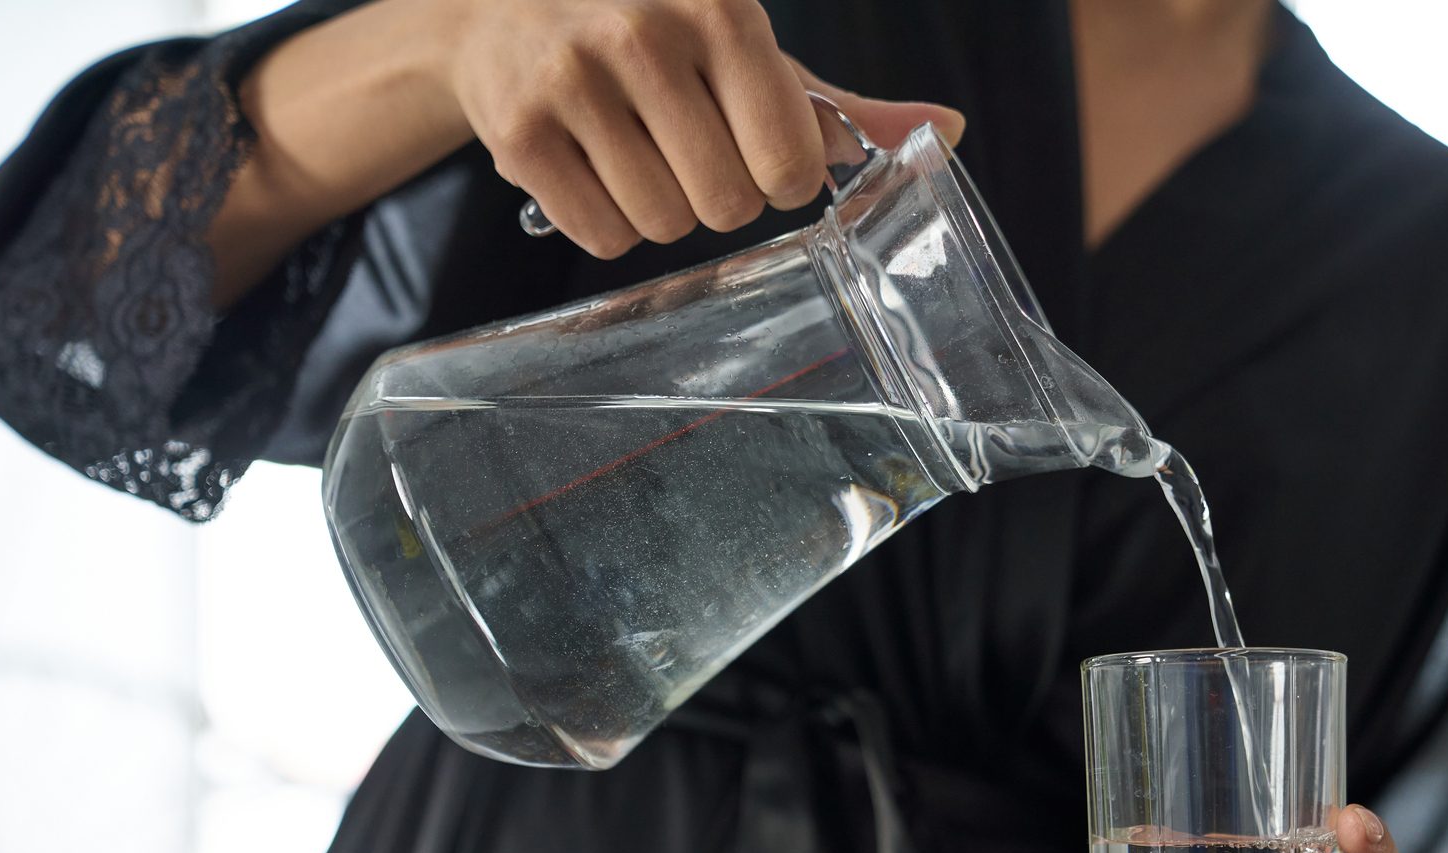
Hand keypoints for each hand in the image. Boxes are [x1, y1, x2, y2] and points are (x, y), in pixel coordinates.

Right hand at [442, 0, 965, 257]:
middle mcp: (642, 33)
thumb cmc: (651, 34)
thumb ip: (839, 107)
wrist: (500, 5)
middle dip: (716, 196)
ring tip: (632, 150)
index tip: (753, 151)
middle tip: (684, 149)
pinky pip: (602, 234)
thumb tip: (947, 132)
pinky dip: (605, 221)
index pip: (789, 161)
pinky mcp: (517, 129)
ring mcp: (571, 79)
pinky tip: (590, 165)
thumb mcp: (746, 51)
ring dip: (660, 211)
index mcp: (719, 8)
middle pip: (726, 205)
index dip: (778, 177)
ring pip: (663, 226)